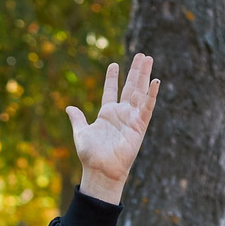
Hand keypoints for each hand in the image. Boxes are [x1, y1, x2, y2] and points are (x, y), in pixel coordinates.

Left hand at [66, 55, 159, 204]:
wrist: (100, 170)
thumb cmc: (91, 155)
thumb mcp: (81, 133)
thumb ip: (77, 119)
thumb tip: (69, 108)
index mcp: (107, 114)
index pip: (111, 91)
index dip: (112, 78)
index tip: (114, 64)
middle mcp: (121, 114)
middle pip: (130, 87)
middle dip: (135, 71)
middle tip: (142, 55)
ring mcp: (131, 118)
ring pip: (140, 92)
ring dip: (144, 76)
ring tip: (148, 59)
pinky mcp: (139, 126)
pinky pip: (147, 108)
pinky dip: (152, 95)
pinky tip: (156, 81)